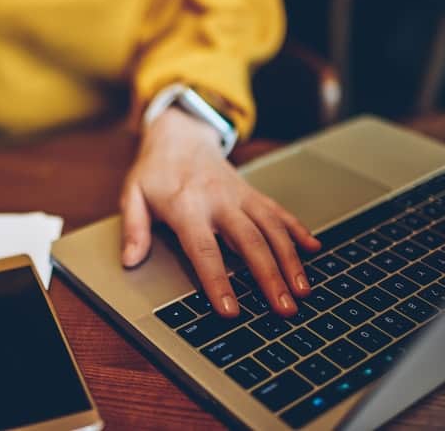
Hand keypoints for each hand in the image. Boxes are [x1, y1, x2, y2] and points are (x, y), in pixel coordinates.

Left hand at [120, 108, 319, 317]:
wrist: (179, 134)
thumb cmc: (154, 170)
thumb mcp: (132, 195)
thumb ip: (133, 228)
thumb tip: (130, 261)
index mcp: (186, 206)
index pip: (204, 250)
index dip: (218, 281)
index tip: (231, 310)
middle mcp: (219, 200)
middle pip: (250, 242)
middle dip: (270, 277)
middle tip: (284, 309)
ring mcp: (240, 196)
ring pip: (272, 229)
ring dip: (290, 260)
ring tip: (303, 291)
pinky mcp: (253, 193)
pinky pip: (279, 212)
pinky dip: (298, 230)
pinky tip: (314, 250)